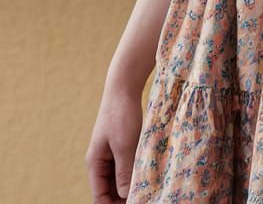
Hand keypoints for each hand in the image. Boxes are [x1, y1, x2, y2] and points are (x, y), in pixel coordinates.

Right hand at [85, 82, 142, 203]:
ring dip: (131, 185)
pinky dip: (136, 171)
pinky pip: (128, 165)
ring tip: (149, 190)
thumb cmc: (121, 115)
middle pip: (110, 190)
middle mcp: (102, 161)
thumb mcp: (124, 145)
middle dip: (124, 198)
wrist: (124, 87)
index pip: (99, 196)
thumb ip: (124, 172)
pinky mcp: (124, 145)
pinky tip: (150, 174)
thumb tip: (126, 196)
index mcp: (95, 163)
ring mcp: (112, 153)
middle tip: (144, 198)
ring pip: (121, 178)